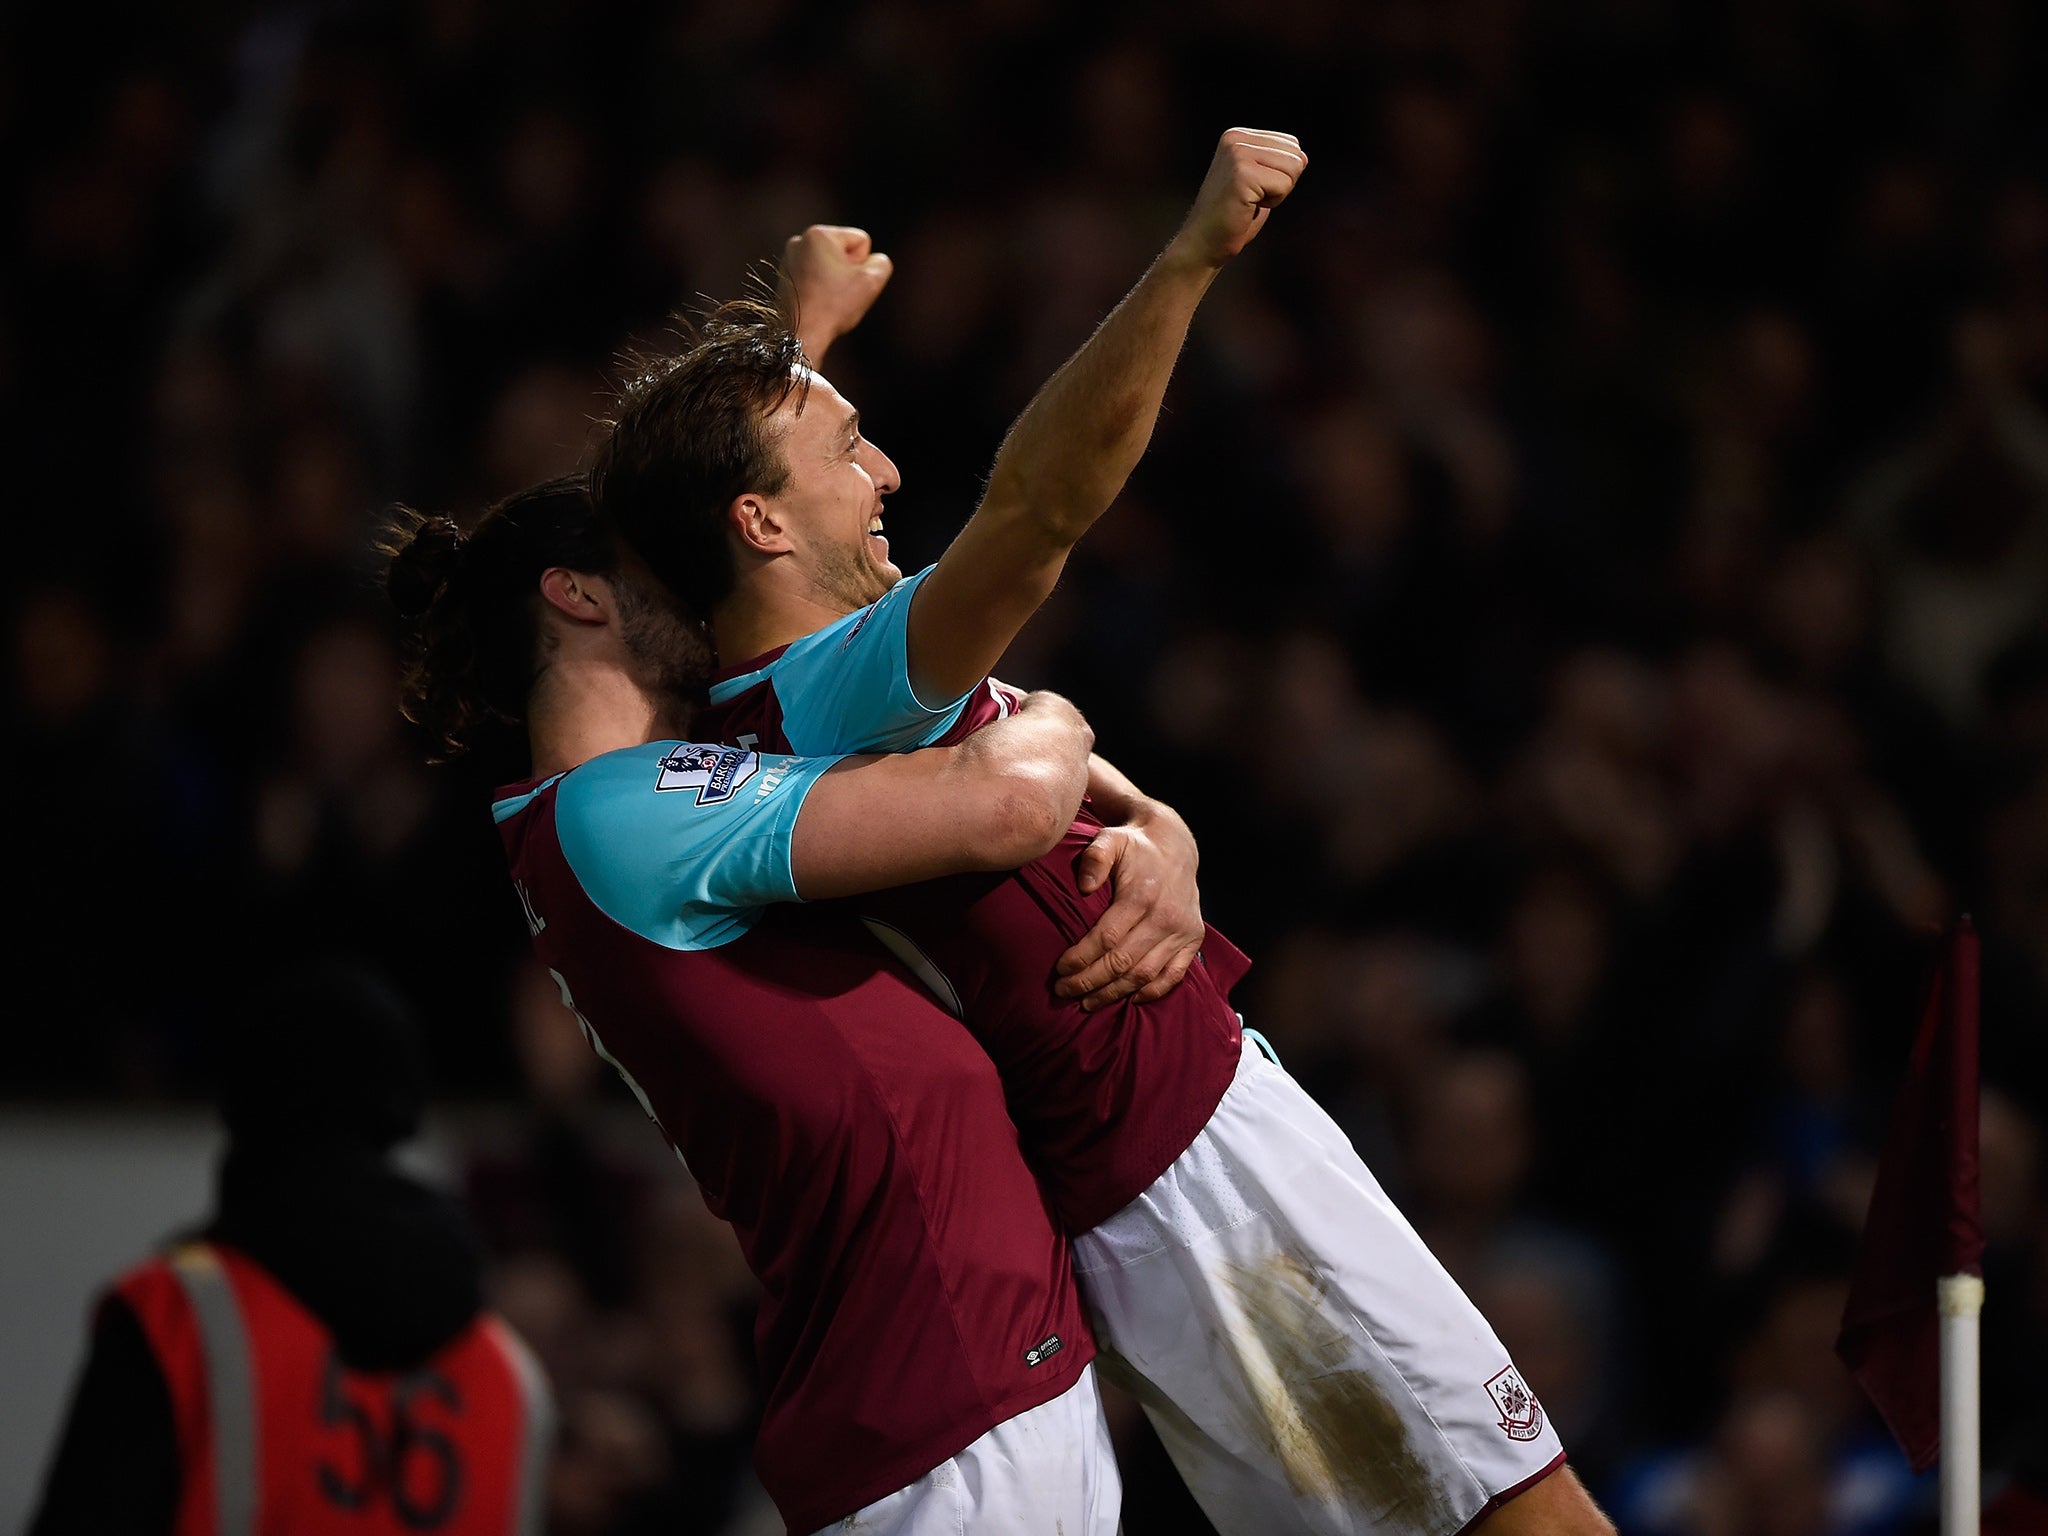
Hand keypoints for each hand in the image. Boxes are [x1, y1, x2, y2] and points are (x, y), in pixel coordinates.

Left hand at [777, 224, 892, 365]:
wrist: (800, 333)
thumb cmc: (833, 306)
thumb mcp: (872, 282)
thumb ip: (882, 263)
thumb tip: (874, 261)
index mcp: (819, 234)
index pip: (861, 241)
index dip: (864, 265)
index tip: (850, 283)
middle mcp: (800, 240)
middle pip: (843, 251)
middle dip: (848, 270)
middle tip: (840, 293)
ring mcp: (789, 259)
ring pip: (829, 265)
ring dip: (834, 280)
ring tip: (828, 300)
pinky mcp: (784, 277)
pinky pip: (814, 276)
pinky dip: (820, 287)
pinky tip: (818, 303)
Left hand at [1054, 799, 1203, 1009]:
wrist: (1175, 843)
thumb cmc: (1134, 845)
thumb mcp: (1110, 840)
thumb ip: (1094, 858)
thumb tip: (1083, 887)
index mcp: (1141, 896)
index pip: (1106, 939)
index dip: (1080, 959)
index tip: (1059, 970)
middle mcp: (1165, 917)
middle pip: (1122, 962)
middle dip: (1089, 982)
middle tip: (1063, 992)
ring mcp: (1182, 931)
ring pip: (1145, 975)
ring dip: (1114, 993)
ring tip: (1088, 1003)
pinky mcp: (1194, 939)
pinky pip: (1174, 975)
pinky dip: (1152, 992)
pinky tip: (1130, 999)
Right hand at [1168, 128, 1306, 268]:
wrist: (1204, 243)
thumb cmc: (1234, 217)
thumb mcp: (1258, 179)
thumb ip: (1278, 162)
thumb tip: (1304, 157)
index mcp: (1238, 135)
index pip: (1291, 144)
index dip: (1281, 173)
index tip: (1253, 187)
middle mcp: (1236, 138)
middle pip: (1295, 153)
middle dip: (1283, 182)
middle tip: (1252, 197)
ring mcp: (1237, 154)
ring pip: (1293, 168)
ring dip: (1278, 192)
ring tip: (1250, 201)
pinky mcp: (1242, 174)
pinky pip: (1284, 185)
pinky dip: (1273, 202)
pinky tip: (1248, 207)